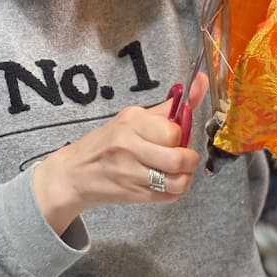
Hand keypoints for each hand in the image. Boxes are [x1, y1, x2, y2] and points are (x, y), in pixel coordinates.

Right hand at [33, 71, 209, 232]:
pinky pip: (169, 197)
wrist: (74, 173)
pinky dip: (173, 191)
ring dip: (184, 178)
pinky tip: (163, 182)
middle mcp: (129, 146)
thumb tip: (202, 80)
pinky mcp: (132, 195)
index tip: (176, 137)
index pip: (174, 132)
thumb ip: (172, 105)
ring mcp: (129, 173)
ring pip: (178, 182)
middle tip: (182, 157)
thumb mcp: (134, 118)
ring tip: (176, 172)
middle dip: (188, 160)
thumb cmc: (109, 143)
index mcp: (131, 122)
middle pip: (178, 159)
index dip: (182, 137)